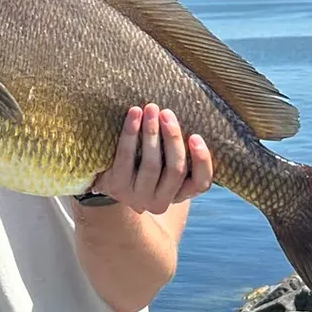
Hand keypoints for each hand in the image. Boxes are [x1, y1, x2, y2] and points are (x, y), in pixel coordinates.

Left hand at [90, 105, 213, 214]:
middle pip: (175, 170)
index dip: (202, 161)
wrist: (109, 181)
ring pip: (151, 165)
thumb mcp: (165, 163)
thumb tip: (190, 112)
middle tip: (167, 113)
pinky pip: (126, 158)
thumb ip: (177, 149)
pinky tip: (134, 115)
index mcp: (180, 194)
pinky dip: (130, 133)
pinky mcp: (118, 188)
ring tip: (150, 109)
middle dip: (172, 138)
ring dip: (151, 133)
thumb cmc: (144, 162)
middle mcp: (161, 202)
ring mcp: (139, 197)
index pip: (201, 183)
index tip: (196, 136)